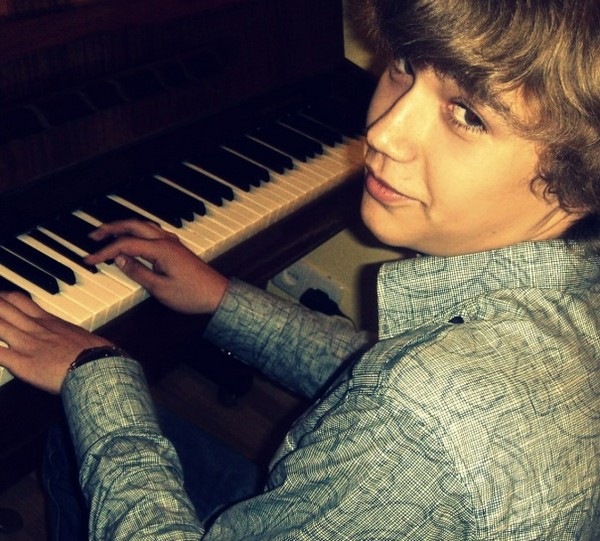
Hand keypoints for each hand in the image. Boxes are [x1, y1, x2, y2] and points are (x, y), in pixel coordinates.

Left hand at [0, 292, 112, 393]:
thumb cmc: (98, 355)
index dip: (3, 298)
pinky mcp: (21, 363)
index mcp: (50, 322)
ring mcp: (26, 344)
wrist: (99, 366)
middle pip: (3, 309)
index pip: (20, 301)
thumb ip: (71, 338)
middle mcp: (35, 329)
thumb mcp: (84, 339)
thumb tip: (79, 343)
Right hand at [84, 220, 228, 313]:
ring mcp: (172, 242)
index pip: (125, 245)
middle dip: (110, 228)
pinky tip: (132, 238)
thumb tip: (120, 260)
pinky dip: (137, 232)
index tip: (89, 259)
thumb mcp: (160, 288)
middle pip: (133, 225)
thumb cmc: (192, 294)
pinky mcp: (176, 247)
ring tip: (107, 234)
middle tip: (92, 235)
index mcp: (161, 249)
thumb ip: (138, 272)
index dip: (104, 252)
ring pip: (143, 226)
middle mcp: (166, 241)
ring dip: (124, 227)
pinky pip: (152, 232)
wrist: (217, 295)